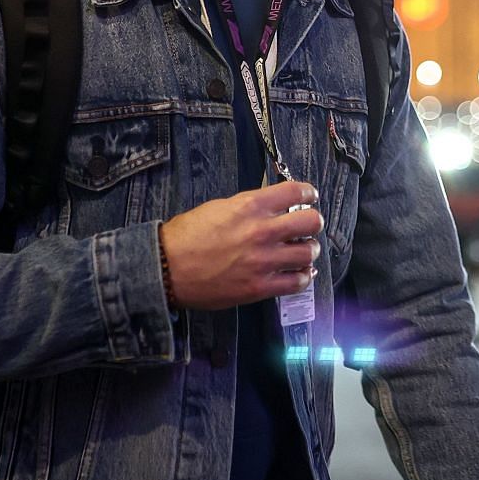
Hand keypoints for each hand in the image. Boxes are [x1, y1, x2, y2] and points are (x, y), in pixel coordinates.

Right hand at [159, 181, 322, 309]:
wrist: (166, 268)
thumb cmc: (186, 236)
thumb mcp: (219, 207)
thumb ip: (249, 206)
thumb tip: (272, 207)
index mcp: (250, 206)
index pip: (296, 191)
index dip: (308, 192)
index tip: (309, 196)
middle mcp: (262, 232)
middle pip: (312, 222)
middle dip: (312, 222)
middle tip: (306, 226)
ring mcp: (264, 261)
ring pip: (310, 253)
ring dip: (309, 250)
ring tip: (301, 251)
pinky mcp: (260, 288)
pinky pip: (298, 282)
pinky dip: (303, 276)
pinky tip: (298, 272)